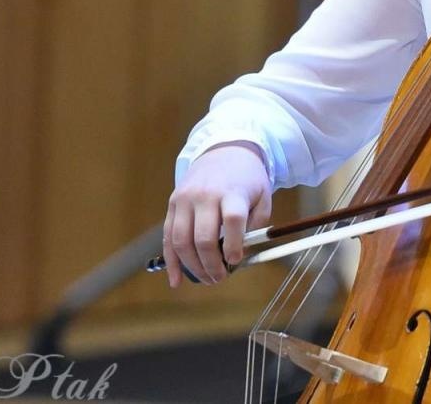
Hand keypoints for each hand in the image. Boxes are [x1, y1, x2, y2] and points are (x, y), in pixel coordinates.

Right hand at [162, 142, 271, 286]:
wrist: (224, 150)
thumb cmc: (247, 178)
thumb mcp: (262, 196)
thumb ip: (256, 225)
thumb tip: (241, 256)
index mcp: (232, 192)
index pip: (232, 220)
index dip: (233, 244)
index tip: (235, 260)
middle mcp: (205, 195)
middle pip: (203, 237)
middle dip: (211, 264)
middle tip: (220, 278)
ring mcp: (185, 199)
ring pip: (181, 241)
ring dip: (192, 266)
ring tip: (207, 279)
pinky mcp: (172, 204)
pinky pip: (167, 238)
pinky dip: (171, 262)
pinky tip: (176, 281)